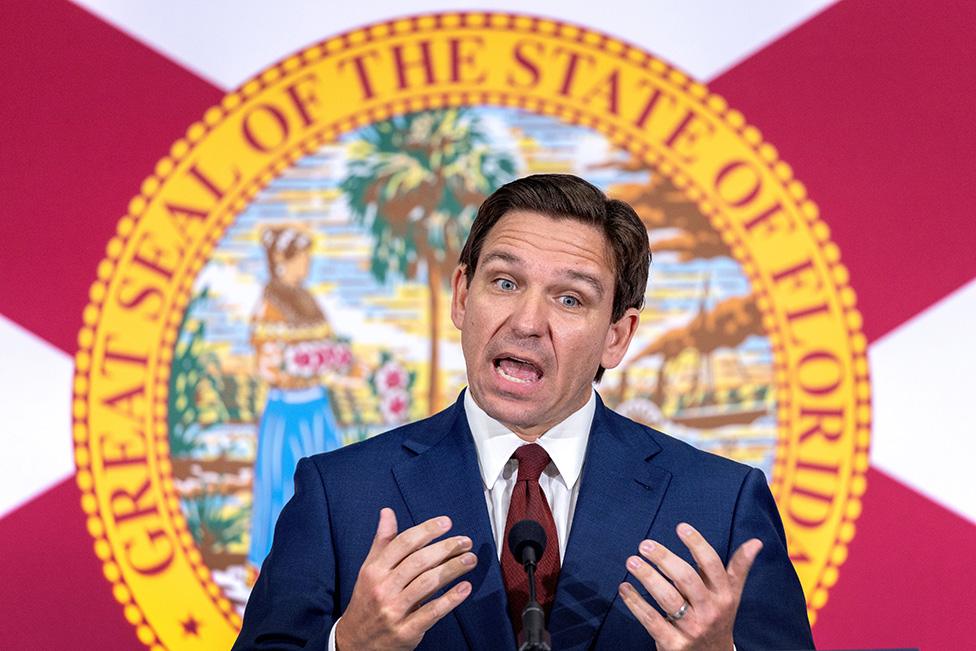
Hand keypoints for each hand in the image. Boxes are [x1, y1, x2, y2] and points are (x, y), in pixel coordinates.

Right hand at [335, 508, 476, 650]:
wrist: (354, 643)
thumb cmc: (367, 601)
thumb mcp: (369, 570)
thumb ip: (382, 542)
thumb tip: (387, 512)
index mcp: (374, 571)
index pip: (403, 543)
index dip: (427, 530)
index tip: (446, 523)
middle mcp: (383, 589)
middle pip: (419, 561)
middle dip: (446, 548)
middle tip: (465, 541)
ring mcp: (394, 611)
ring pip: (428, 584)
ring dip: (453, 569)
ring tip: (470, 559)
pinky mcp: (406, 631)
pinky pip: (432, 612)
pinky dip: (451, 599)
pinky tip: (465, 587)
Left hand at [618, 523, 761, 650]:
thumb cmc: (718, 618)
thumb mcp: (731, 596)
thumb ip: (739, 568)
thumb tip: (756, 542)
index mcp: (724, 596)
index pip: (712, 565)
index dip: (697, 544)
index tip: (680, 527)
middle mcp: (710, 611)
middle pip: (686, 579)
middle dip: (664, 559)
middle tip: (645, 544)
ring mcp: (692, 629)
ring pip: (667, 598)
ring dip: (647, 577)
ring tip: (632, 561)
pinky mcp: (673, 644)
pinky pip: (651, 620)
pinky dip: (635, 603)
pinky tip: (624, 587)